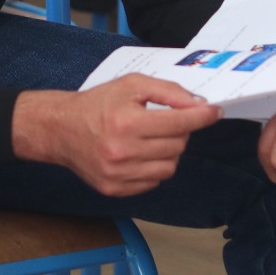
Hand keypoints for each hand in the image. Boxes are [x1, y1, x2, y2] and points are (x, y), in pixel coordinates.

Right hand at [12, 74, 221, 197]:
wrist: (61, 129)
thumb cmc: (98, 103)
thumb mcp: (131, 85)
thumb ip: (167, 91)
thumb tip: (198, 105)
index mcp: (126, 121)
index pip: (179, 122)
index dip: (201, 117)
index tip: (214, 112)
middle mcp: (122, 151)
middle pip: (177, 145)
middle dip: (179, 130)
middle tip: (166, 121)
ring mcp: (118, 175)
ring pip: (169, 167)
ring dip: (168, 151)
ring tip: (151, 138)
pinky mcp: (115, 190)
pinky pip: (153, 182)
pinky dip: (153, 167)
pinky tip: (139, 154)